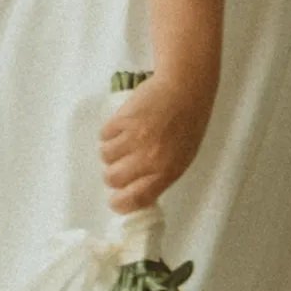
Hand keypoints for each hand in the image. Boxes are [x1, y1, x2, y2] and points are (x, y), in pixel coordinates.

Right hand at [98, 73, 214, 213]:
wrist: (185, 88)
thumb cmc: (187, 124)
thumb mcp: (181, 158)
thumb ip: (158, 177)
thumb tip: (132, 190)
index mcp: (167, 170)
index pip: (135, 198)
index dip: (120, 203)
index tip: (116, 200)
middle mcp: (149, 157)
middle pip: (113, 179)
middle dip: (113, 174)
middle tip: (121, 163)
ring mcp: (134, 137)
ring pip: (105, 156)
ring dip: (111, 151)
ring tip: (124, 140)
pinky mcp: (122, 119)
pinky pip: (103, 135)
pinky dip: (109, 133)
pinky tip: (123, 126)